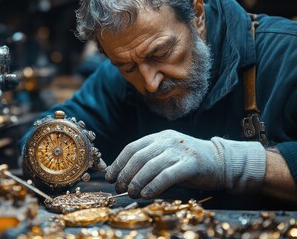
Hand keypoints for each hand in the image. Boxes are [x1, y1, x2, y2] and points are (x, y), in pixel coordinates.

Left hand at [105, 130, 265, 198]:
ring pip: (150, 166)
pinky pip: (167, 175)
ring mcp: (180, 151)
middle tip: (120, 188)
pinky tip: (147, 194)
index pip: (132, 148)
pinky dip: (154, 186)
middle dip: (125, 174)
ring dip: (137, 182)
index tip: (110, 177)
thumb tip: (123, 176)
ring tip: (132, 193)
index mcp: (159, 137)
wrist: (221, 161)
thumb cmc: (188, 162)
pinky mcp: (191, 163)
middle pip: (138, 157)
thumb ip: (149, 160)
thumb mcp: (166, 155)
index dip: (118, 163)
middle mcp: (167, 140)